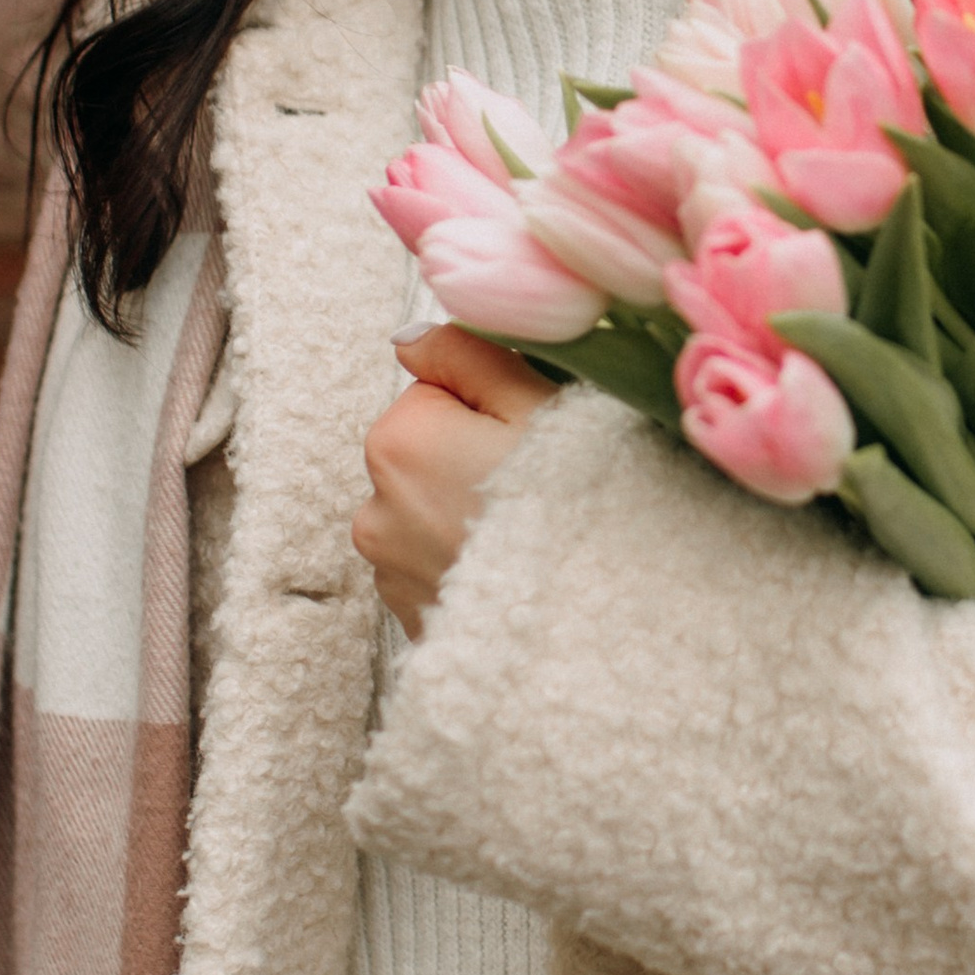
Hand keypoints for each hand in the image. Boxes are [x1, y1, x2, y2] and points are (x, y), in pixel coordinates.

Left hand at [354, 326, 560, 640]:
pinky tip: (517, 576)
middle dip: (473, 463)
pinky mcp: (413, 621)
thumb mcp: (537, 406)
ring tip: (532, 540)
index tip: (533, 440)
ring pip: (432, 514)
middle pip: (428, 456)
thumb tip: (410, 340)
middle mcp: (376, 511)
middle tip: (541, 491)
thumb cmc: (580, 512)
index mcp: (398, 444)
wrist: (598, 633)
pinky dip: (470, 566)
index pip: (435, 392)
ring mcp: (391, 574)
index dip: (491, 407)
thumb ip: (467, 355)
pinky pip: (439, 569)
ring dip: (469, 518)